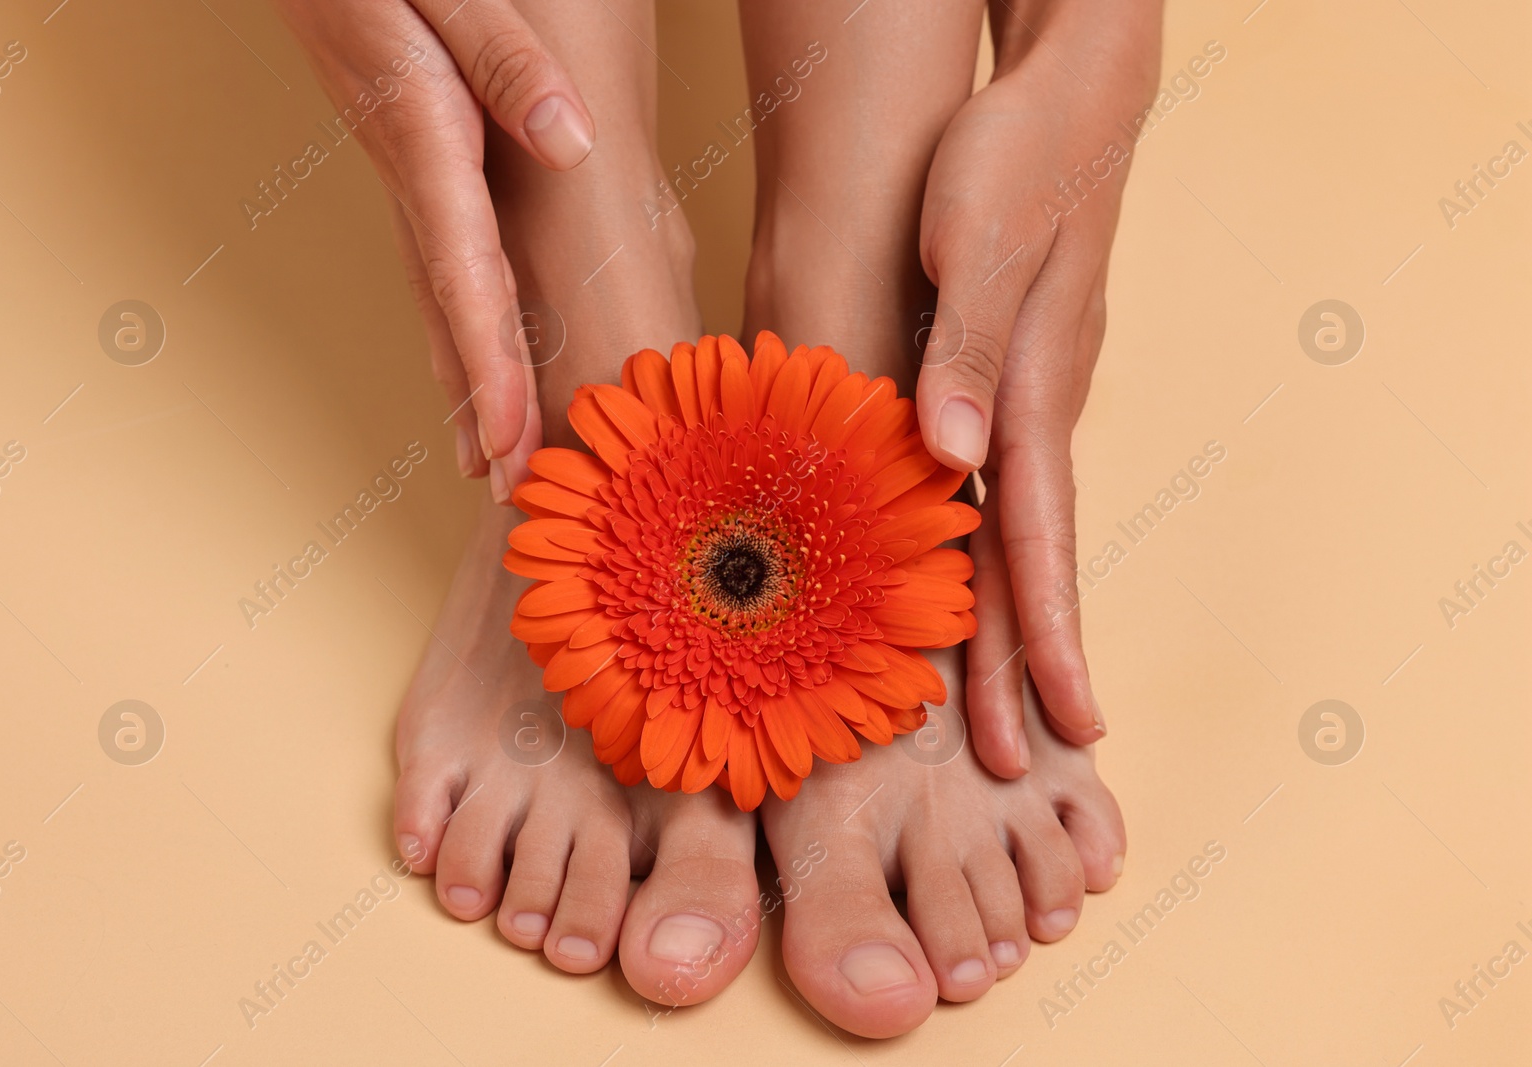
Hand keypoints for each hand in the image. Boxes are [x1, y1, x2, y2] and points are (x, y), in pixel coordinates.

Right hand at [274, 0, 597, 497]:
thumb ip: (507, 65)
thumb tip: (570, 140)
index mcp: (429, 150)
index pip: (468, 281)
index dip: (491, 371)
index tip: (512, 444)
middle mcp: (415, 187)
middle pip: (454, 319)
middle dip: (484, 414)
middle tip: (512, 498)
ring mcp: (409, 188)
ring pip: (442, 308)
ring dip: (467, 389)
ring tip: (491, 466)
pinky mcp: (414, 176)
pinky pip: (442, 278)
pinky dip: (458, 339)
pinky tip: (468, 374)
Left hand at [914, 0, 1160, 768]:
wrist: (1060, 97)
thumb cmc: (1015, 158)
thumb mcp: (979, 240)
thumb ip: (965, 348)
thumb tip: (950, 453)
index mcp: (1028, 395)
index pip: (1035, 541)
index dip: (1040, 638)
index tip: (1058, 726)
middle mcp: (1030, 411)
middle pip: (1027, 560)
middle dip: (1027, 664)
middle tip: (1029, 763)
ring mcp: (1021, 398)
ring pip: (1007, 531)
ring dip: (999, 622)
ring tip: (996, 706)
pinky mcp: (999, 375)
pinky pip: (985, 485)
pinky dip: (974, 549)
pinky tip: (954, 582)